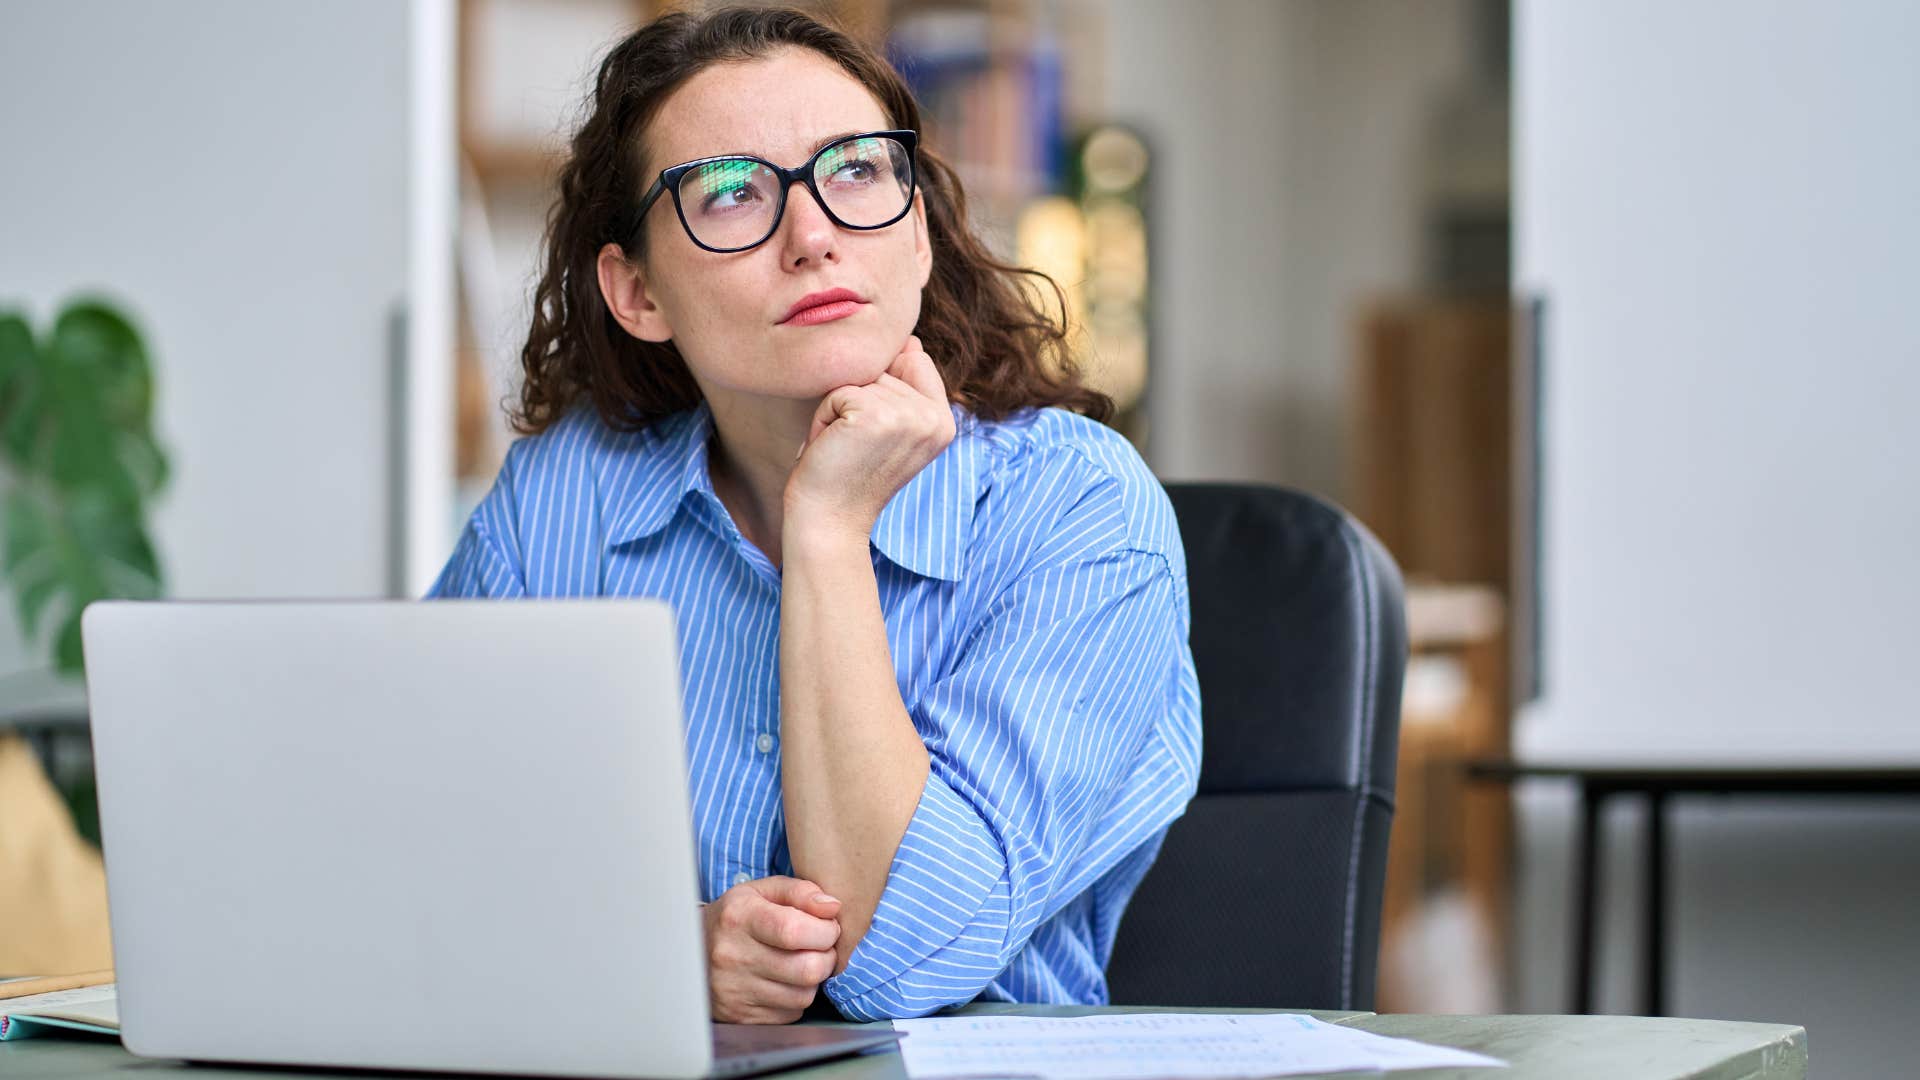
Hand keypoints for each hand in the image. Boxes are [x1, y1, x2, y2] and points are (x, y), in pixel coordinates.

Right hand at [702, 876, 841, 1023]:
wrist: (693, 951)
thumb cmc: (738, 917)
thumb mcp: (763, 891)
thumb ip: (801, 891)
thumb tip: (833, 907)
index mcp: (739, 916)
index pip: (794, 930)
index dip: (825, 931)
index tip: (828, 927)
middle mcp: (732, 955)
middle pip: (806, 969)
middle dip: (827, 957)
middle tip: (820, 947)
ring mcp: (734, 990)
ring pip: (803, 995)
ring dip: (813, 979)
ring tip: (800, 961)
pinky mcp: (740, 1016)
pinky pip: (791, 1013)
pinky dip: (796, 998)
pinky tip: (784, 981)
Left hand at [785, 335, 955, 542]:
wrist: (829, 521)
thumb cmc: (850, 473)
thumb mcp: (890, 429)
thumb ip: (905, 386)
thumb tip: (911, 341)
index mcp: (945, 420)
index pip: (914, 359)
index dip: (881, 389)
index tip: (875, 437)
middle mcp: (935, 418)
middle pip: (883, 366)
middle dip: (856, 400)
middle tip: (855, 445)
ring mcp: (907, 416)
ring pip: (858, 377)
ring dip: (837, 410)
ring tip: (844, 448)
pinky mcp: (874, 416)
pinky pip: (836, 391)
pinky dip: (824, 417)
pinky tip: (833, 448)